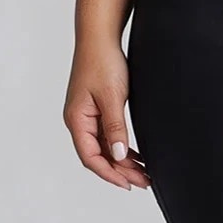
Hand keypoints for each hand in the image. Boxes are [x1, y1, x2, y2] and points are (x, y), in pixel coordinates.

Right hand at [63, 39, 149, 189]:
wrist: (99, 38)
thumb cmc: (102, 62)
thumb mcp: (112, 97)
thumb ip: (115, 127)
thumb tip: (119, 156)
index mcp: (77, 120)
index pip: (90, 157)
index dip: (109, 173)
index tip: (128, 184)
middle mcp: (79, 121)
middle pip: (98, 156)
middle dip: (121, 171)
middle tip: (144, 182)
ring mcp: (87, 116)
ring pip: (104, 147)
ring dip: (123, 161)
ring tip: (145, 173)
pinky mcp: (96, 110)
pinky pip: (108, 136)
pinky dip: (122, 147)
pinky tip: (136, 156)